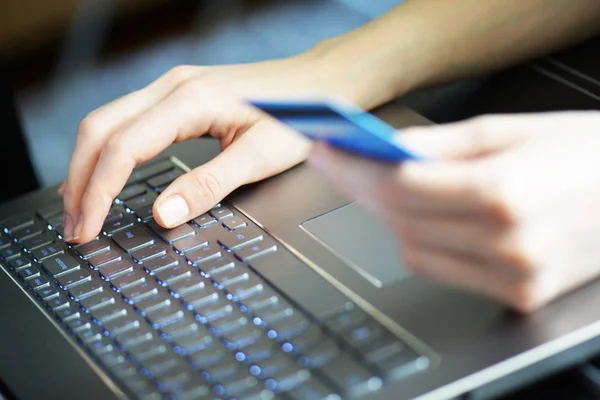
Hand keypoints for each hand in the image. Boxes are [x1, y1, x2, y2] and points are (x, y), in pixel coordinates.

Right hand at [61, 51, 356, 243]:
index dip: (99, 192)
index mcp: (190, 100)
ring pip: (108, 122)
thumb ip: (209, 185)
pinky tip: (105, 174)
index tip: (89, 228)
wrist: (319, 85)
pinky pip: (127, 120)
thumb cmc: (299, 117)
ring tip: (80, 207)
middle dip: (80, 180)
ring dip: (88, 165)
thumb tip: (163, 213)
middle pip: (100, 129)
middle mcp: (173, 87)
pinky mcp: (179, 95)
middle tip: (75, 226)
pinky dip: (108, 151)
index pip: (123, 148)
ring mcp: (173, 87)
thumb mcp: (260, 157)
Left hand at [308, 111, 599, 312]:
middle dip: (357, 187)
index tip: (325, 150)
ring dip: (382, 215)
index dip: (353, 167)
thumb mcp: (511, 130)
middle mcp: (508, 242)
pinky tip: (407, 216)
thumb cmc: (586, 153)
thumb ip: (440, 143)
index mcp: (507, 192)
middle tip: (335, 161)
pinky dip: (414, 242)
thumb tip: (385, 146)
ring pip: (411, 249)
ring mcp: (513, 277)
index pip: (400, 184)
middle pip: (399, 219)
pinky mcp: (517, 295)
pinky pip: (440, 270)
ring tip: (368, 182)